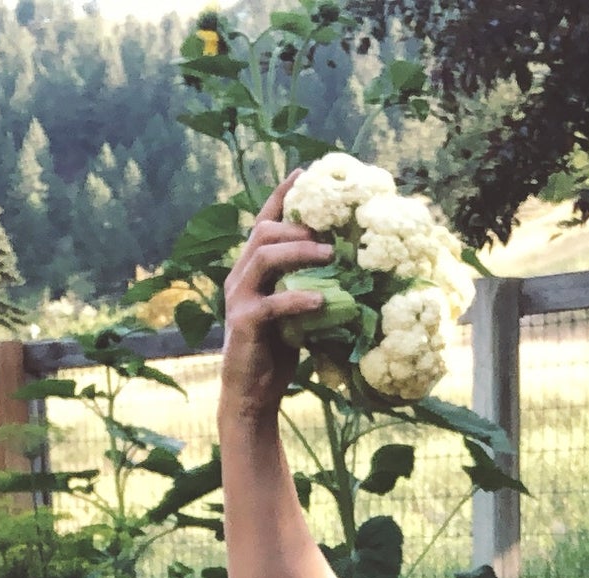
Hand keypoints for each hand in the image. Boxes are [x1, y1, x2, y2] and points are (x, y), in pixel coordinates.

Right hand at [220, 173, 332, 425]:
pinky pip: (271, 302)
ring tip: (332, 255)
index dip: (281, 196)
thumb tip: (348, 269)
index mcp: (251, 270)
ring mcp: (239, 298)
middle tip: (331, 232)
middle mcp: (240, 277)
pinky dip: (298, 299)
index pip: (263, 222)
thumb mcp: (296, 313)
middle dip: (298, 225)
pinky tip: (321, 300)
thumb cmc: (277, 354)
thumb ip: (308, 287)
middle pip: (264, 232)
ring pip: (264, 256)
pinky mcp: (244, 323)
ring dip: (300, 252)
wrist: (253, 394)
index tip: (304, 173)